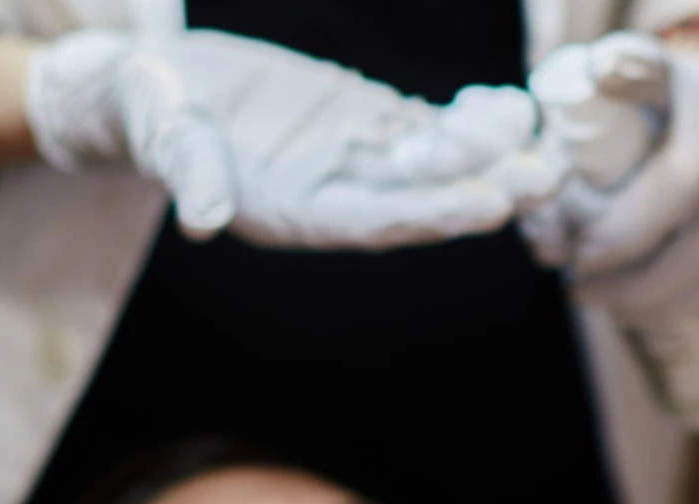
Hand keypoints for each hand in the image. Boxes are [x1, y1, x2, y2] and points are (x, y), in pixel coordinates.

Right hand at [24, 29, 562, 248]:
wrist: (151, 88)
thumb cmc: (150, 116)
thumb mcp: (164, 136)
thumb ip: (192, 173)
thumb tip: (201, 220)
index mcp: (299, 213)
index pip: (382, 221)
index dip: (437, 212)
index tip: (492, 203)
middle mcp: (339, 193)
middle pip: (425, 196)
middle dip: (487, 187)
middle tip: (548, 177)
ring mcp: (357, 157)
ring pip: (437, 161)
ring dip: (493, 154)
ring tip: (548, 142)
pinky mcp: (364, 120)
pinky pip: (426, 125)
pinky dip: (469, 120)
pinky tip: (512, 109)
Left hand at [520, 31, 698, 323]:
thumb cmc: (678, 88)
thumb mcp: (651, 65)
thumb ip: (623, 71)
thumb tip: (600, 77)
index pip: (675, 190)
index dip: (623, 233)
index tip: (577, 253)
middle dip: (633, 284)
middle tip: (580, 290)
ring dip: (655, 305)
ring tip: (604, 304)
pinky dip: (680, 305)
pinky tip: (639, 309)